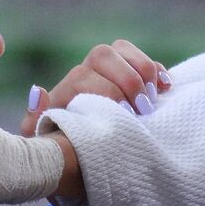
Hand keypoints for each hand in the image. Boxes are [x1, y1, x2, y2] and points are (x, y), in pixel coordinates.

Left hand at [20, 40, 170, 136]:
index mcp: (67, 88)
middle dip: (127, 80)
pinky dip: (158, 70)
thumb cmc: (64, 151)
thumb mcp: (45, 144)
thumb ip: (37, 121)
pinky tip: (167, 87)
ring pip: (123, 49)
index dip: (106, 93)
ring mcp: (109, 70)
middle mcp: (86, 72)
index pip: (83, 76)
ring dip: (144, 72)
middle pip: (103, 54)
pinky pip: (144, 59)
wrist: (81, 156)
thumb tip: (39, 90)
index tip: (124, 115)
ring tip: (153, 100)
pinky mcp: (133, 75)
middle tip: (142, 108)